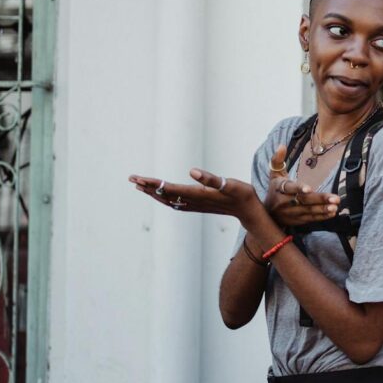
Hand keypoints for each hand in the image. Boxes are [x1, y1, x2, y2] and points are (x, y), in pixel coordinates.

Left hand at [128, 168, 259, 223]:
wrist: (249, 211)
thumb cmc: (242, 195)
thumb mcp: (230, 184)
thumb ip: (211, 179)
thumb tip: (192, 171)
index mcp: (198, 195)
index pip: (170, 189)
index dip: (154, 184)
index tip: (139, 179)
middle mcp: (193, 202)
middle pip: (165, 195)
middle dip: (148, 187)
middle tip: (132, 179)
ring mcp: (195, 205)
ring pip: (168, 200)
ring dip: (153, 192)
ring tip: (140, 185)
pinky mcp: (198, 205)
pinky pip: (174, 202)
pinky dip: (163, 197)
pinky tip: (159, 195)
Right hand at [263, 144, 340, 226]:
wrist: (266, 214)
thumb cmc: (274, 190)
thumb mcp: (274, 175)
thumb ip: (277, 160)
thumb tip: (282, 145)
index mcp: (279, 188)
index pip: (289, 188)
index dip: (299, 188)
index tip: (309, 189)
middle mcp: (284, 202)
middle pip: (304, 200)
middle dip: (320, 199)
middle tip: (336, 198)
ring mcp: (291, 213)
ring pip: (309, 211)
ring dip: (323, 209)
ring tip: (336, 206)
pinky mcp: (297, 221)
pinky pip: (310, 219)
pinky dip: (322, 217)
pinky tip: (332, 212)